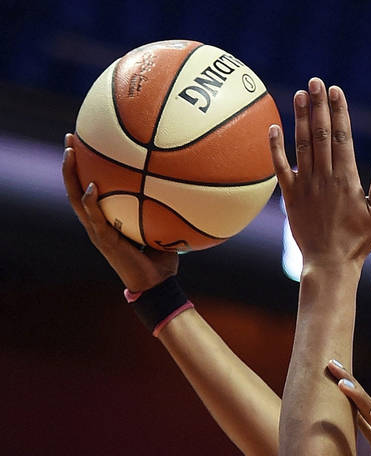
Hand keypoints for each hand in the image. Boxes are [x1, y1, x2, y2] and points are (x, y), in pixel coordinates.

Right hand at [62, 134, 177, 291]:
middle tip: (70, 138)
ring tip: (70, 153)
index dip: (85, 168)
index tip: (85, 143)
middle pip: (76, 188)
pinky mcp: (104, 240)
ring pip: (76, 199)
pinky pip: (94, 218)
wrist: (156, 285)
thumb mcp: (163, 229)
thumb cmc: (161, 260)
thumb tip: (184, 189)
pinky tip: (91, 186)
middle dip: (71, 163)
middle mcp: (97, 223)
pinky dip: (90, 202)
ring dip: (71, 175)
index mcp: (107, 220)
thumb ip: (164, 211)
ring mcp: (97, 231)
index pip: (90, 189)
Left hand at [271, 78, 370, 270]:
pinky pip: (280, 167)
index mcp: (347, 179)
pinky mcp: (290, 197)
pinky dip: (276, 147)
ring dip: (301, 118)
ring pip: (302, 145)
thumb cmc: (359, 242)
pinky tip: (274, 127)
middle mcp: (324, 177)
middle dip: (319, 106)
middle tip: (315, 82)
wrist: (329, 264)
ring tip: (299, 95)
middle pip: (321, 134)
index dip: (339, 112)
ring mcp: (305, 185)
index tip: (335, 91)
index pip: (343, 137)